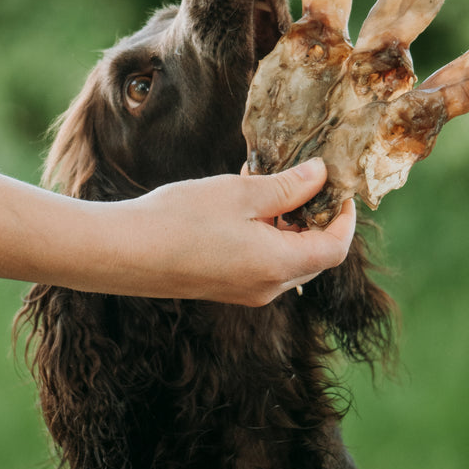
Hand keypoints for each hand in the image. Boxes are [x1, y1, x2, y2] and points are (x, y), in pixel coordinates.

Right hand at [114, 158, 355, 305]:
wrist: (124, 252)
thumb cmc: (181, 219)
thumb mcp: (241, 193)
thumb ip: (287, 187)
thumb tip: (321, 176)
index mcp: (278, 266)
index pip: (334, 249)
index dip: (344, 218)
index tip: (338, 188)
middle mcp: (267, 287)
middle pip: (313, 255)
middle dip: (314, 216)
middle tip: (303, 177)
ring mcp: (245, 291)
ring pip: (286, 257)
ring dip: (286, 221)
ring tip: (265, 181)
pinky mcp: (224, 287)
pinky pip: (261, 262)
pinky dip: (264, 233)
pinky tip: (242, 202)